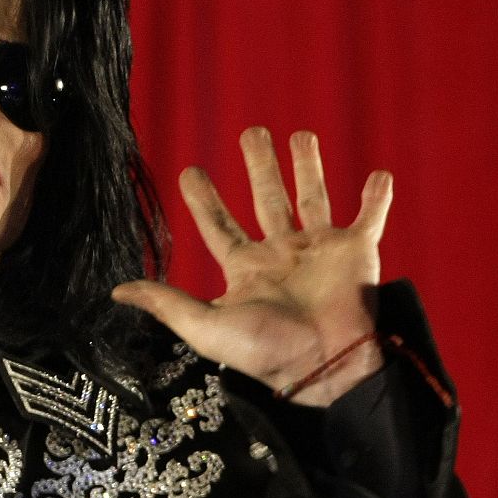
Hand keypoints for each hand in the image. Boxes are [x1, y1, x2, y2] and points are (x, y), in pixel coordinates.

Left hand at [112, 127, 390, 407]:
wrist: (324, 365)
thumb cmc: (265, 351)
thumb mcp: (204, 326)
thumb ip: (165, 303)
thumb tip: (116, 291)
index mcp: (246, 269)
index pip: (220, 226)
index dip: (204, 200)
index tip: (191, 171)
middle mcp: (282, 254)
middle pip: (267, 199)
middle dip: (259, 166)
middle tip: (251, 132)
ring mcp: (320, 251)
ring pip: (313, 197)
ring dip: (308, 167)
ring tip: (301, 135)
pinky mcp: (357, 252)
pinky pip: (369, 218)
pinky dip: (377, 197)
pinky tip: (380, 174)